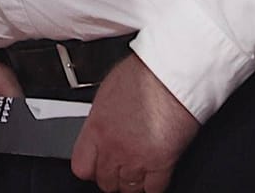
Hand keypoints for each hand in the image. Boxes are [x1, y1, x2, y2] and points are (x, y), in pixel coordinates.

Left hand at [68, 56, 199, 192]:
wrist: (172, 73)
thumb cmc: (145, 74)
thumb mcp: (108, 92)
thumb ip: (101, 118)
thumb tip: (101, 129)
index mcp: (96, 128)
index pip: (81, 166)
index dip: (92, 167)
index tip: (99, 164)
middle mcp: (113, 147)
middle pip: (105, 181)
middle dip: (114, 175)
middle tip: (122, 164)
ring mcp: (137, 158)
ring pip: (128, 189)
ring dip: (133, 181)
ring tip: (140, 168)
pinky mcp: (162, 163)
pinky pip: (154, 189)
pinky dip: (155, 184)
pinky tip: (156, 172)